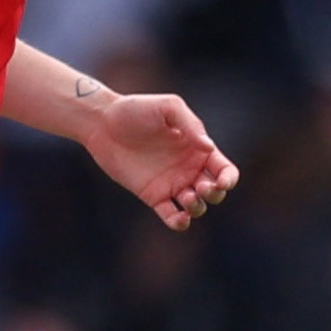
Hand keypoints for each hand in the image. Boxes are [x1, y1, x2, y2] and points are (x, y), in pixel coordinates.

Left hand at [83, 91, 237, 229]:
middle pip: (214, 192)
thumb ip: (190, 125)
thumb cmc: (136, 110)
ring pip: (196, 206)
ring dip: (198, 207)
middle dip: (214, 194)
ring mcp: (170, 183)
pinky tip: (180, 219)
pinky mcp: (151, 195)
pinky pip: (170, 215)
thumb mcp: (168, 108)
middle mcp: (188, 169)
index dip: (229, 179)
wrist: (102, 123)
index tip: (222, 181)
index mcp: (198, 149)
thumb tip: (209, 148)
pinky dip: (179, 222)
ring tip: (186, 197)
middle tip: (201, 187)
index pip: (225, 170)